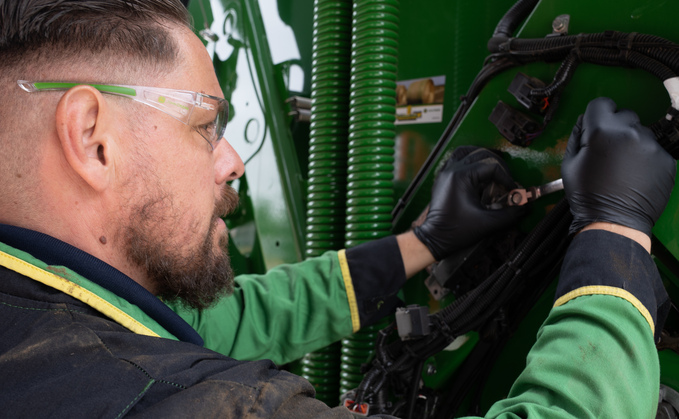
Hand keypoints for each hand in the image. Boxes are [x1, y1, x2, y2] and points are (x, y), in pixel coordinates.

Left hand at [413, 147, 524, 260]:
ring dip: (481, 157)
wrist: (434, 239)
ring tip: (494, 168)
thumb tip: (524, 206)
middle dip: (498, 166)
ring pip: (466, 152)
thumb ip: (509, 214)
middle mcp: (452, 170)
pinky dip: (468, 161)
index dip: (506, 178)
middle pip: (481, 154)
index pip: (492, 167)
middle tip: (506, 180)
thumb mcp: (488, 223)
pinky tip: (477, 172)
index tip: (512, 191)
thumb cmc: (455, 231)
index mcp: (461, 176)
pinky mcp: (442, 178)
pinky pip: (455, 160)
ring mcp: (445, 173)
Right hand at [562, 97, 675, 235]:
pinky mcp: (665, 160)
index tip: (595, 127)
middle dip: (615, 128)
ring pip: (639, 132)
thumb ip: (577, 136)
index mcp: (602, 132)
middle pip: (624, 115)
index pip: (602, 103)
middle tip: (608, 151)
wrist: (613, 223)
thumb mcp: (570, 164)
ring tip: (622, 167)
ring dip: (630, 143)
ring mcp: (651, 146)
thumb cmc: (588, 196)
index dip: (596, 115)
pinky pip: (652, 149)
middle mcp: (630, 133)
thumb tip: (585, 122)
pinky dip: (644, 158)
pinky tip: (634, 175)